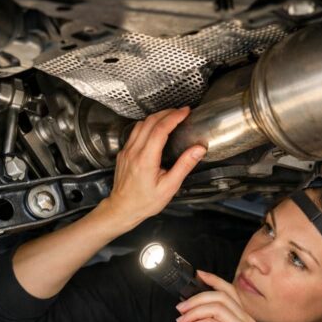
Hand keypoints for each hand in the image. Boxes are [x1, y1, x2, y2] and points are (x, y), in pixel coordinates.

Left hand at [103, 107, 205, 226]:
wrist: (122, 209)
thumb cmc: (145, 202)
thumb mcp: (169, 187)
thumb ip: (184, 166)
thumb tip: (198, 149)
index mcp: (146, 159)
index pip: (160, 129)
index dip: (174, 117)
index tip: (185, 112)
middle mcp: (134, 151)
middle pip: (150, 121)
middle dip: (167, 113)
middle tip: (181, 112)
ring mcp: (126, 151)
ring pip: (140, 124)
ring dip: (156, 117)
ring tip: (170, 118)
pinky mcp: (123, 153)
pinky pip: (135, 132)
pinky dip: (147, 125)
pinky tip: (156, 129)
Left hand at [176, 270, 256, 321]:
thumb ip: (205, 319)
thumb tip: (190, 305)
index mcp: (243, 318)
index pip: (230, 291)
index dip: (213, 280)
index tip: (198, 275)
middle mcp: (247, 321)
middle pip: (220, 296)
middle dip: (196, 299)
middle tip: (180, 309)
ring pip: (215, 307)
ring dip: (193, 312)